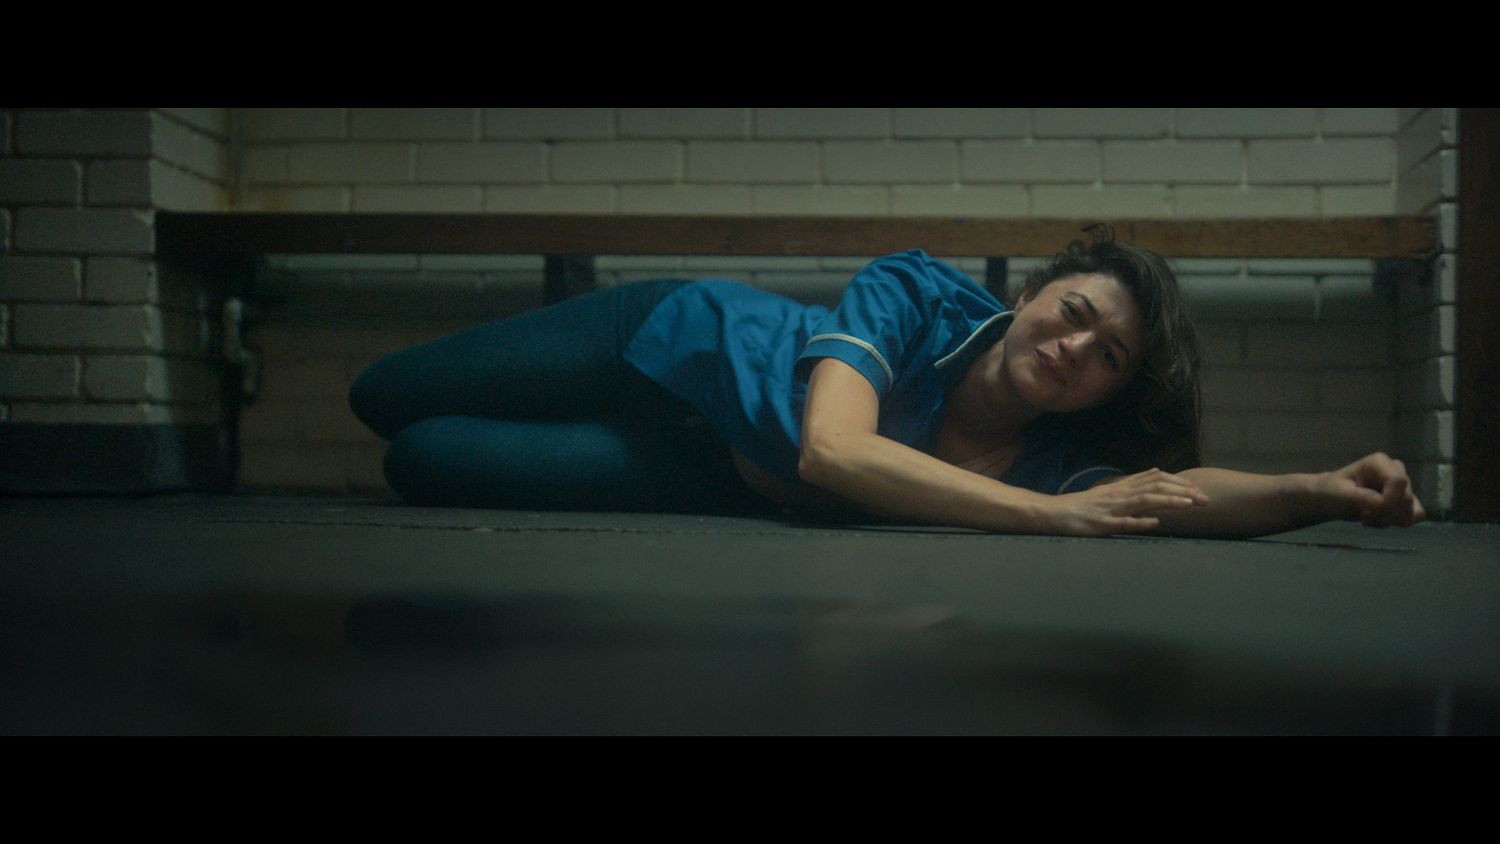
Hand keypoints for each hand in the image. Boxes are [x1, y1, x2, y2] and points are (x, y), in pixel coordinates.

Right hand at [1046, 468, 1208, 535]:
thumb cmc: (1081, 506)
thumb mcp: (1109, 491)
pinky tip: (1155, 523)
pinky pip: (1121, 523)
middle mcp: (1118, 495)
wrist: (1051, 512)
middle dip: (1181, 493)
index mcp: (1121, 488)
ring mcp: (1109, 509)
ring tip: (1189, 505)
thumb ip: (1133, 483)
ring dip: (1167, 502)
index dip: (1179, 483)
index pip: (1155, 480)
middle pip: (1154, 489)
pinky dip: (1139, 522)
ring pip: (1142, 502)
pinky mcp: (1099, 524)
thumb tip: (1156, 471)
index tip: (1199, 489)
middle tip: (1204, 499)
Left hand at [1318, 452, 1425, 526]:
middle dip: (1385, 514)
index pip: (1398, 482)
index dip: (1388, 502)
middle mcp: (1396, 470)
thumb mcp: (1340, 494)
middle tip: (1363, 516)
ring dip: (1389, 520)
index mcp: (1380, 462)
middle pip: (1406, 498)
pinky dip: (1398, 522)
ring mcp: (1403, 485)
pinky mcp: (1407, 499)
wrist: (1331, 500)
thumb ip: (1361, 497)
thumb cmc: (1332, 492)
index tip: (1367, 513)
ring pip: (1412, 509)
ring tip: (1368, 517)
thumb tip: (1383, 503)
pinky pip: (1415, 515)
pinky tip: (1379, 520)